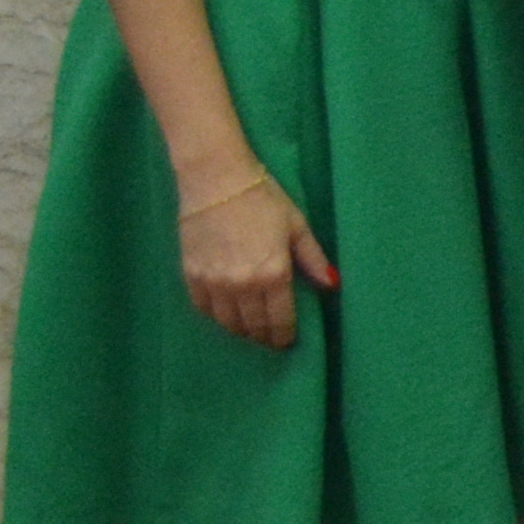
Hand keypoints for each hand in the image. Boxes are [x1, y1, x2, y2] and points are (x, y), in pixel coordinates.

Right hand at [175, 165, 336, 352]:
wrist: (216, 180)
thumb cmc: (264, 199)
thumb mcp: (297, 226)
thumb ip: (313, 259)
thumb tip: (332, 284)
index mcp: (273, 274)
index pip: (279, 319)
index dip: (284, 335)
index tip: (286, 342)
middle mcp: (242, 285)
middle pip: (253, 326)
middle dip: (263, 336)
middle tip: (269, 338)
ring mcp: (213, 282)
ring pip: (227, 322)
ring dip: (240, 330)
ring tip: (249, 329)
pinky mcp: (190, 275)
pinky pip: (203, 308)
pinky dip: (216, 316)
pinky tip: (224, 314)